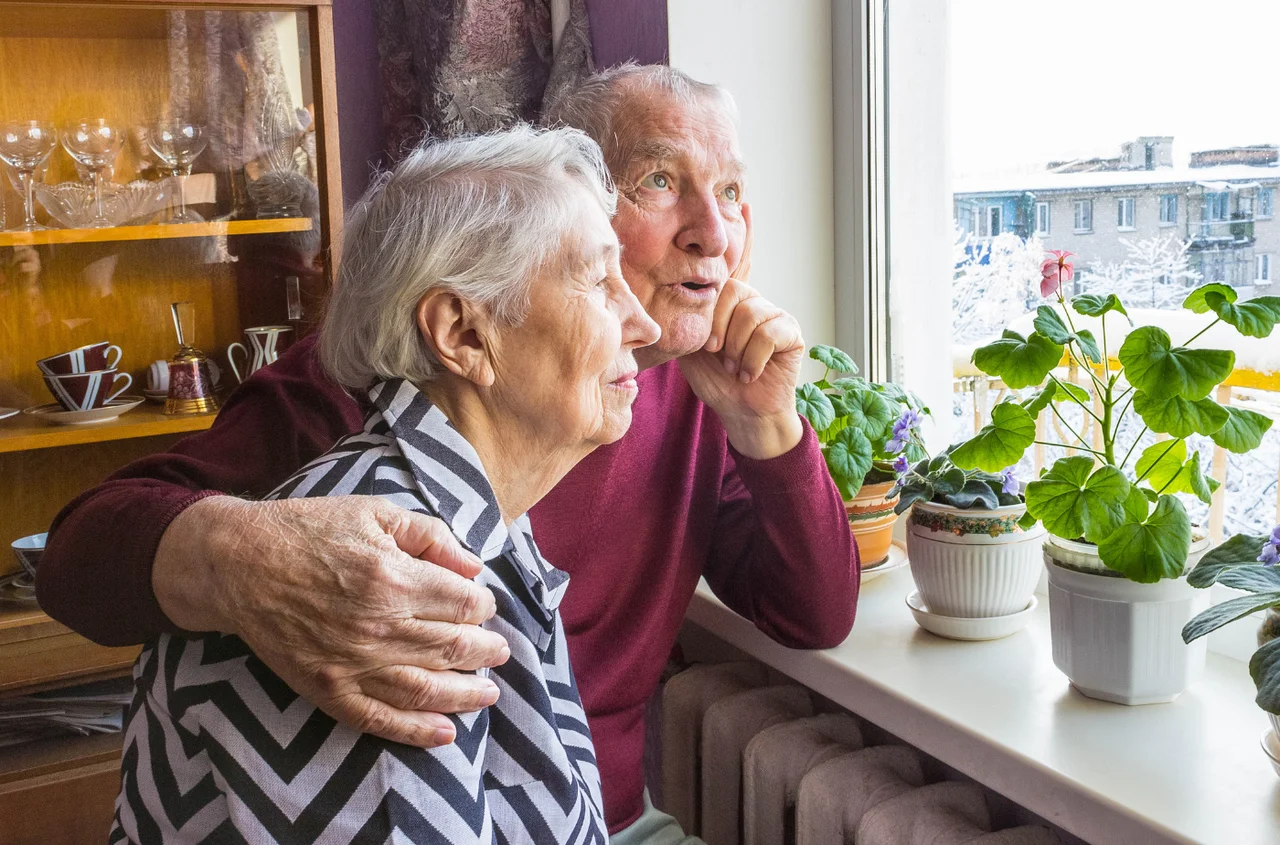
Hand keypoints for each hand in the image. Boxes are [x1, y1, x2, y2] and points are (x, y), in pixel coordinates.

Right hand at [153, 495, 510, 747]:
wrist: (239, 564)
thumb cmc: (311, 530)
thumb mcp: (376, 512)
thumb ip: (431, 536)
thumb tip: (474, 568)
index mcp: (395, 578)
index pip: (464, 603)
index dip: (483, 606)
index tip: (483, 605)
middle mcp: (380, 626)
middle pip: (454, 648)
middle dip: (486, 651)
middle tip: (499, 652)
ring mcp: (354, 664)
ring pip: (428, 689)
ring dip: (466, 695)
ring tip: (488, 694)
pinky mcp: (329, 690)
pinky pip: (380, 719)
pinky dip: (416, 731)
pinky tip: (445, 734)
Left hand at [678, 206, 805, 458]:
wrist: (740, 411)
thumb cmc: (715, 380)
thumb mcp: (691, 345)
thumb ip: (686, 318)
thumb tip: (662, 293)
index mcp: (730, 301)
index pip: (734, 265)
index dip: (742, 237)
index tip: (745, 205)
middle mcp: (754, 301)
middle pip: (730, 292)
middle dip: (718, 327)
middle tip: (718, 354)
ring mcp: (775, 314)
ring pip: (748, 314)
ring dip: (735, 349)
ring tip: (735, 366)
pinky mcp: (791, 332)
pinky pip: (766, 333)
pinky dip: (752, 359)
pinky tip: (750, 372)